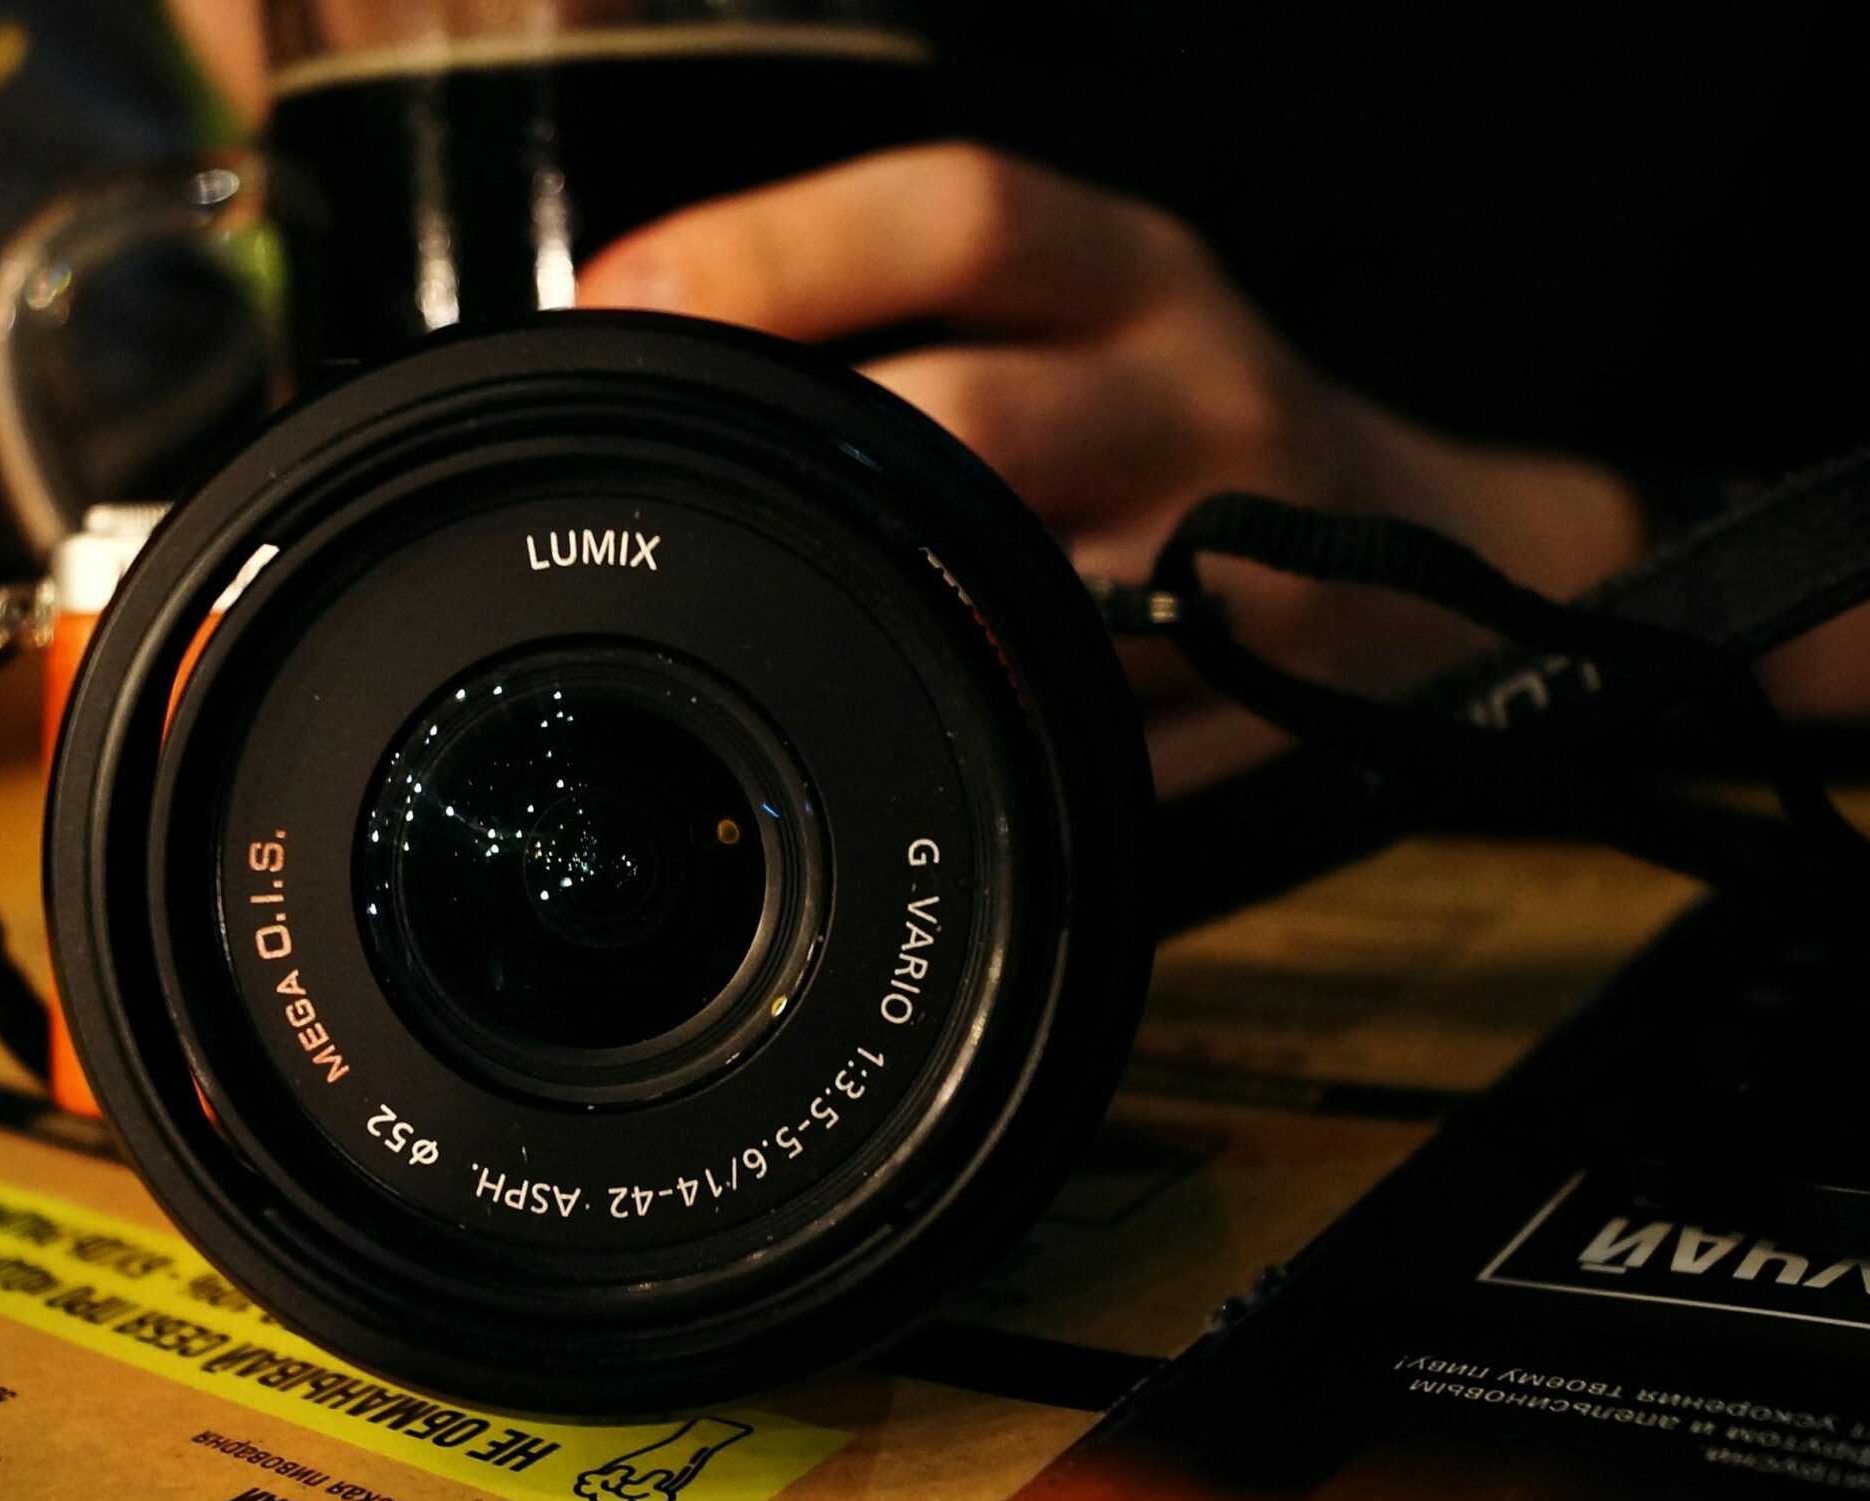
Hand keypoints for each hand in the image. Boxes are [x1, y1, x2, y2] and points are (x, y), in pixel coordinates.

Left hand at [575, 143, 1649, 793]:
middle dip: (801, 462)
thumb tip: (643, 329)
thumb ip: (910, 304)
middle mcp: (1194, 397)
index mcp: (1135, 273)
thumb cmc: (1184, 417)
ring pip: (1018, 596)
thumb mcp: (1085, 304)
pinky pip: (1072, 732)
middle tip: (672, 494)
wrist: (1430, 557)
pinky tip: (885, 717)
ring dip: (878, 612)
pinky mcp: (1239, 704)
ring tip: (764, 614)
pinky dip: (966, 726)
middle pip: (971, 420)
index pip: (960, 214)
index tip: (625, 299)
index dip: (776, 251)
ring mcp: (1230, 562)